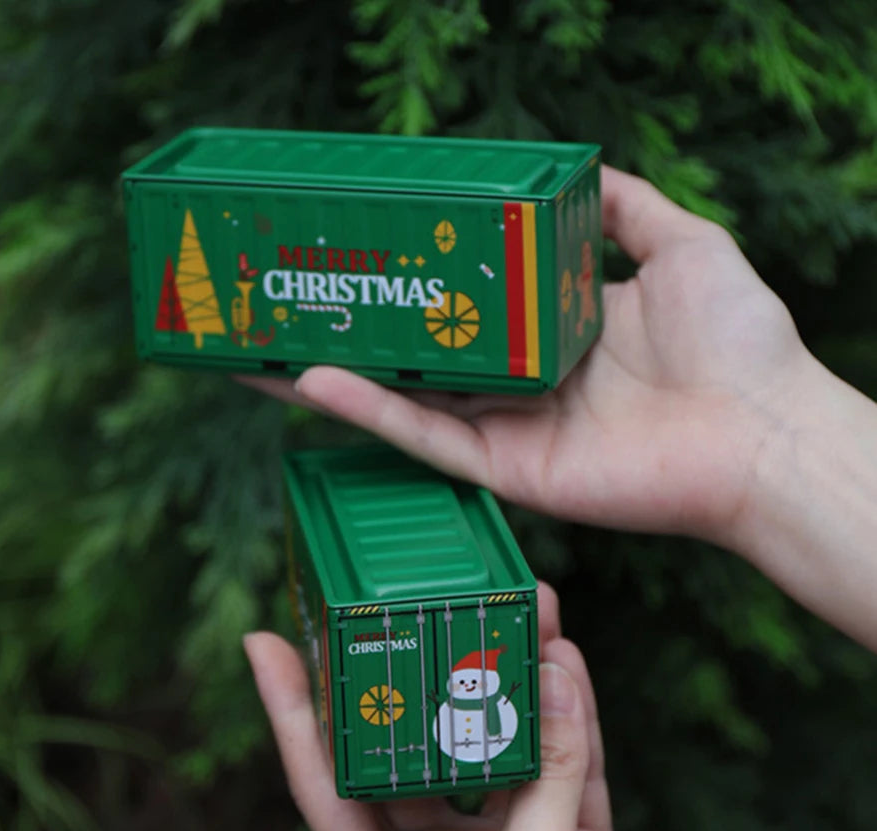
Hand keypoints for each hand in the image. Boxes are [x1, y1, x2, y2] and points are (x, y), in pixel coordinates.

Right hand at [244, 167, 810, 545]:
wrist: (764, 430)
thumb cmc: (739, 340)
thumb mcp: (682, 244)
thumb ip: (626, 208)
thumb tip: (582, 168)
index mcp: (556, 334)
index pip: (467, 305)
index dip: (415, 281)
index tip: (366, 252)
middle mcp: (522, 382)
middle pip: (419, 357)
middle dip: (354, 331)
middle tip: (292, 299)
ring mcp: (508, 428)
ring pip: (403, 399)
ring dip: (333, 375)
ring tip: (262, 344)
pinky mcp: (504, 467)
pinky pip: (423, 436)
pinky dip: (367, 411)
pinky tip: (310, 381)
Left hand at [244, 585, 674, 830]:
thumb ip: (545, 777)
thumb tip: (552, 677)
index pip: (325, 781)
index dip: (291, 711)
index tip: (265, 641)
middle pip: (422, 745)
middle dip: (430, 673)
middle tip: (429, 601)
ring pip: (500, 747)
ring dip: (512, 682)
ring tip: (520, 610)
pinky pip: (565, 768)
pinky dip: (571, 719)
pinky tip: (568, 663)